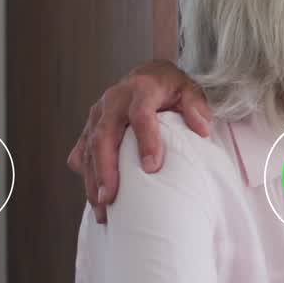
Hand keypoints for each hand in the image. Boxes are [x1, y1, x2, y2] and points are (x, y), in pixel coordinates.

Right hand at [66, 60, 211, 222]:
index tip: (152, 169)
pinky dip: (85, 174)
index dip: (146, 141)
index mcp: (141, 89)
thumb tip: (202, 130)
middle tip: (110, 198)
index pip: (140, 115)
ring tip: (102, 208)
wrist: (148, 74)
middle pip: (104, 136)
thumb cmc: (171, 87)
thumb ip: (196, 107)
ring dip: (93, 179)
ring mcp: (97, 114)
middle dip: (105, 169)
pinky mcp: (89, 126)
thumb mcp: (190, 90)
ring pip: (88, 147)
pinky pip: (81, 151)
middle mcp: (113, 101)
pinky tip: (94, 195)